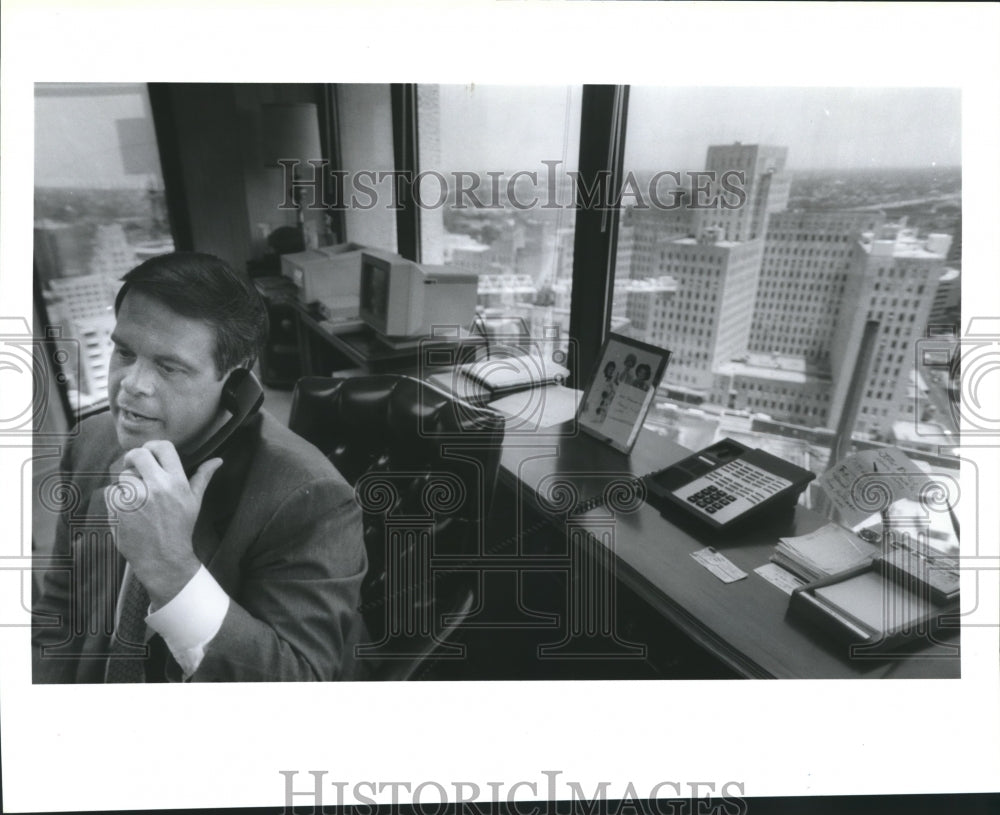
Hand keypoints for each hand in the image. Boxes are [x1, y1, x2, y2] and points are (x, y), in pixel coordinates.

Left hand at [106, 441, 222, 607]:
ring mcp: (136, 499)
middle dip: (133, 458)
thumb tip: (218, 460)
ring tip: (135, 498)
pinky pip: (111, 492)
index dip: (152, 447)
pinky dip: (116, 499)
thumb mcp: (194, 501)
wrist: (164, 559)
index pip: (162, 447)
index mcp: (177, 482)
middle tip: (133, 467)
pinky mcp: (119, 511)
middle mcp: (157, 487)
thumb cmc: (180, 528)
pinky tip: (127, 510)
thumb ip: (203, 477)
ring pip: (123, 476)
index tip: (149, 454)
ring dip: (126, 484)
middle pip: (137, 455)